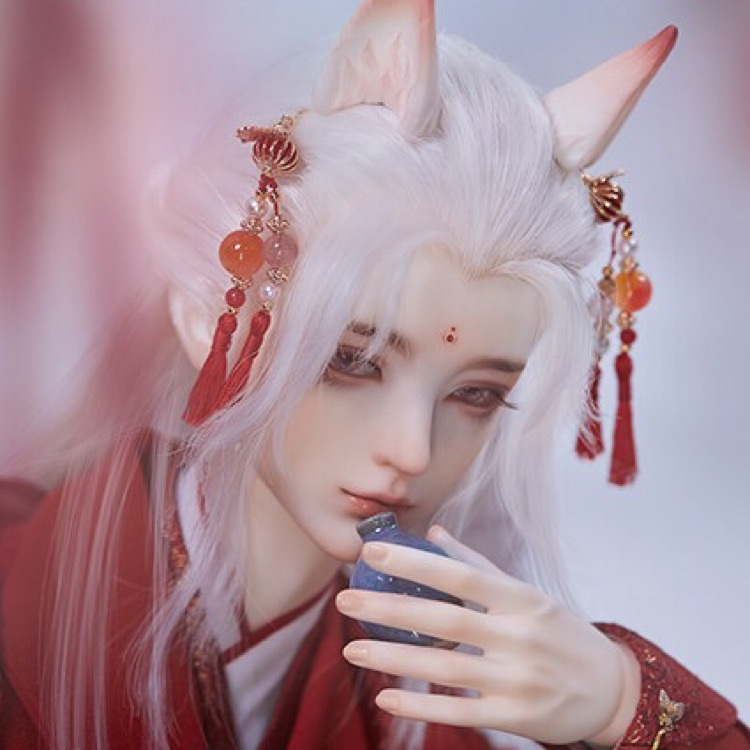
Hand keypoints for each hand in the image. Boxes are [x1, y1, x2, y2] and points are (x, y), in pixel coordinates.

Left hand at [336, 527, 640, 745]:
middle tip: (346, 599)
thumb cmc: (559, 632)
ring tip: (353, 648)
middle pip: (446, 620)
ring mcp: (519, 679)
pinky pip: (460, 711)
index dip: (415, 562)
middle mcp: (519, 636)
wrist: (610, 690)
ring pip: (446, 668)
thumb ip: (478, 564)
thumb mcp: (526, 594)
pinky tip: (387, 699)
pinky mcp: (515, 717)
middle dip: (391, 609)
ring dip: (394, 659)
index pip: (461, 575)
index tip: (373, 551)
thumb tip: (434, 533)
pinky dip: (422, 706)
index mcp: (521, 598)